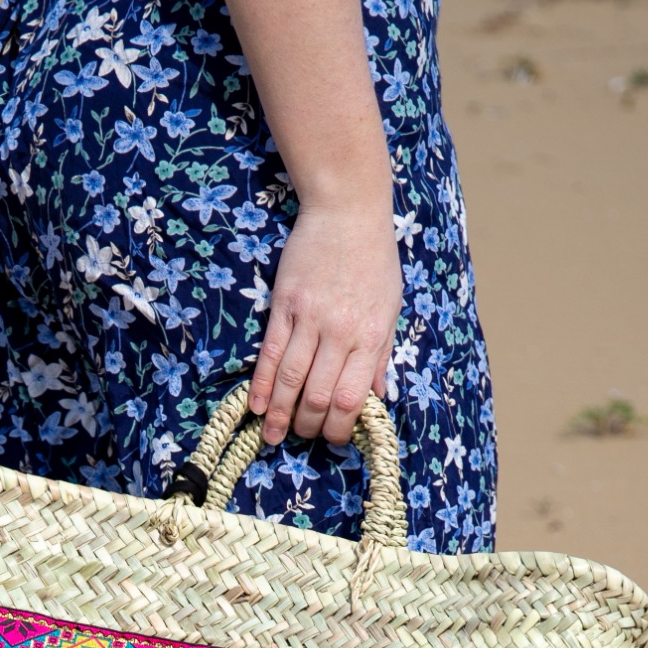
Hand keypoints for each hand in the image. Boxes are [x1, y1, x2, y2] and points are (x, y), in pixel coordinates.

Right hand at [248, 200, 401, 445]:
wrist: (348, 210)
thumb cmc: (374, 259)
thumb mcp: (390, 308)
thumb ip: (381, 355)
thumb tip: (376, 398)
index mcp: (370, 337)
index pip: (352, 400)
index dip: (340, 429)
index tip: (333, 438)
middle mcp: (340, 332)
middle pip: (318, 396)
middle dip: (308, 426)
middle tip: (301, 437)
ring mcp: (309, 319)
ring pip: (290, 380)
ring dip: (280, 415)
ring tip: (273, 435)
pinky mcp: (284, 305)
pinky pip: (270, 353)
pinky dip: (262, 384)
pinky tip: (257, 405)